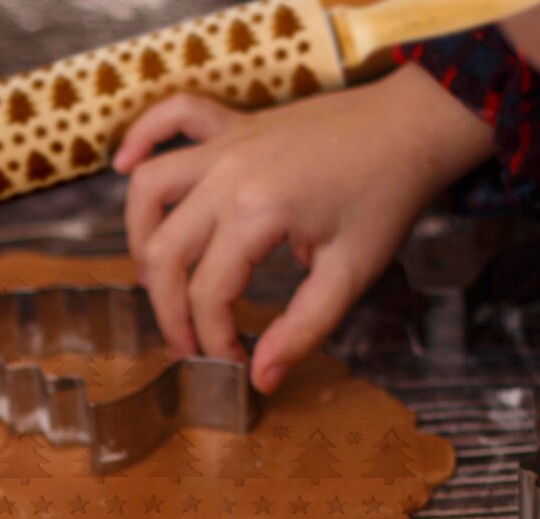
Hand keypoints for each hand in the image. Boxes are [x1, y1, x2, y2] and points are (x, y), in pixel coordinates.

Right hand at [112, 65, 494, 392]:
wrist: (414, 126)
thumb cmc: (386, 197)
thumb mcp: (351, 275)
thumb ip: (303, 331)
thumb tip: (262, 378)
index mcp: (258, 213)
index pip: (207, 294)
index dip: (212, 340)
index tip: (232, 364)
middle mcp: (228, 175)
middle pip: (165, 254)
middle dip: (169, 311)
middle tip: (190, 344)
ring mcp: (226, 144)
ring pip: (150, 191)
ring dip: (141, 238)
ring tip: (158, 279)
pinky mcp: (232, 126)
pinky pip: (173, 117)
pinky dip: (143, 136)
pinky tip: (125, 165)